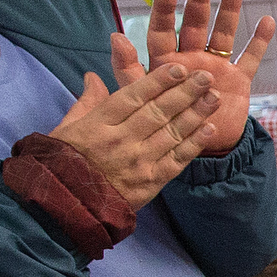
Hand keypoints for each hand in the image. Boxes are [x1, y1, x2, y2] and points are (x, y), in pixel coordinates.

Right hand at [52, 62, 218, 214]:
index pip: (133, 97)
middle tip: (206, 77)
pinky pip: (176, 160)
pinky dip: (194, 144)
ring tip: (214, 97)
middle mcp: (121, 141)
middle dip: (185, 92)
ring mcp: (138, 163)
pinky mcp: (150, 183)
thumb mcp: (66, 128)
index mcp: (98, 125)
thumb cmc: (61, 165)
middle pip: (158, 112)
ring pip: (171, 133)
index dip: (157, 81)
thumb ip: (86, 102)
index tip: (178, 68)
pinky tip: (209, 129)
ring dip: (196, 114)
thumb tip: (93, 77)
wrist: (65, 208)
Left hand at [144, 0, 276, 153]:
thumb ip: (129, 69)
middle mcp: (191, 59)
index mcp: (166, 62)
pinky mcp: (237, 80)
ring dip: (229, 11)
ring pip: (223, 34)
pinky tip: (268, 21)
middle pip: (195, 25)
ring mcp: (216, 67)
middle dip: (198, 2)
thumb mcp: (139, 99)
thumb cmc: (164, 125)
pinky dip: (259, 41)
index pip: (162, 31)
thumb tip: (115, 37)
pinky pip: (250, 58)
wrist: (198, 151)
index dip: (165, 12)